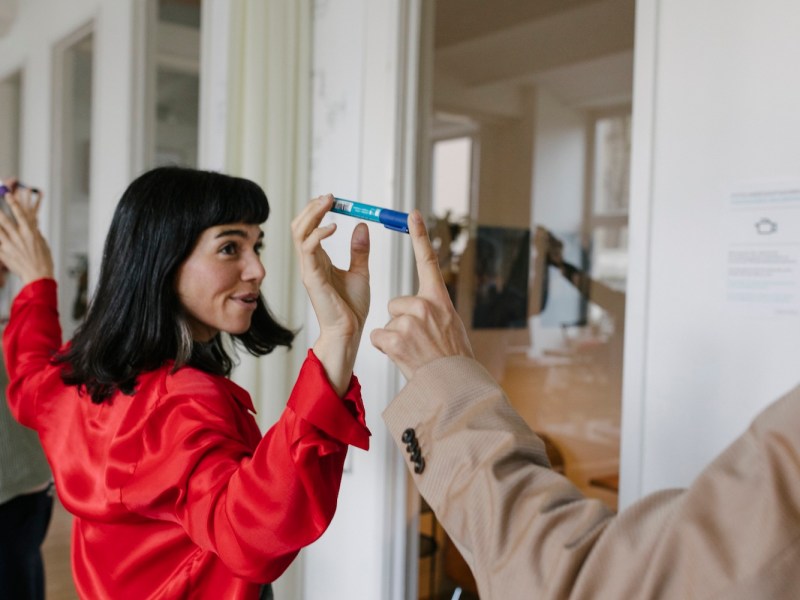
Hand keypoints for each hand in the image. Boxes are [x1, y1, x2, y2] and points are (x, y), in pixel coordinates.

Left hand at [0, 181, 53, 284]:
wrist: (38, 276)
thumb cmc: (44, 260)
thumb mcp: (43, 244)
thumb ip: (35, 234)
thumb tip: (32, 227)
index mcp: (30, 233)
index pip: (20, 213)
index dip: (13, 203)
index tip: (7, 195)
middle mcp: (18, 236)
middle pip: (4, 220)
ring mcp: (9, 245)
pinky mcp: (3, 253)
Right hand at [291, 194, 369, 394]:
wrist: (349, 332)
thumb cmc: (352, 307)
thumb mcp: (360, 272)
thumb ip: (359, 250)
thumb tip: (361, 225)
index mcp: (319, 260)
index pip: (311, 227)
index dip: (318, 210)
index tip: (334, 199)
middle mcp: (310, 262)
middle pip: (300, 225)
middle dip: (313, 207)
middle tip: (330, 196)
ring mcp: (308, 269)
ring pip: (300, 232)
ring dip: (313, 214)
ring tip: (329, 202)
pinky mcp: (312, 277)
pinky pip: (309, 249)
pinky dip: (319, 234)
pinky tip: (334, 228)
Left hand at [370, 210, 472, 379]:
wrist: (452, 385)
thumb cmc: (452, 358)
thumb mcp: (449, 325)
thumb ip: (433, 310)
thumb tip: (415, 307)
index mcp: (439, 298)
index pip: (428, 260)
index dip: (420, 236)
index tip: (413, 213)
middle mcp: (425, 305)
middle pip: (395, 303)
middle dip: (399, 321)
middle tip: (417, 341)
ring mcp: (409, 321)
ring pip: (388, 322)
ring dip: (394, 338)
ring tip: (413, 352)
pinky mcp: (395, 338)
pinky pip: (379, 337)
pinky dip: (386, 349)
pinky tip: (402, 357)